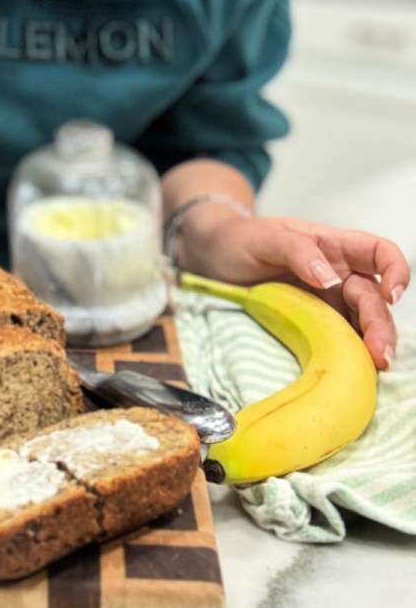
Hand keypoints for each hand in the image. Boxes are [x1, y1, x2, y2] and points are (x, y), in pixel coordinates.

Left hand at [194, 213, 408, 370]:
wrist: (212, 257)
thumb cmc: (240, 239)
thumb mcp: (263, 237)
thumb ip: (297, 250)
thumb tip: (328, 276)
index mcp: (333, 246)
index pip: (380, 253)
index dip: (395, 270)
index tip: (390, 295)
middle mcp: (338, 275)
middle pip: (374, 299)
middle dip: (381, 325)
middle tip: (379, 354)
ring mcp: (328, 303)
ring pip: (363, 325)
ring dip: (373, 346)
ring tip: (374, 368)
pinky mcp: (315, 326)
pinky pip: (341, 340)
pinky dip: (351, 355)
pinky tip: (354, 370)